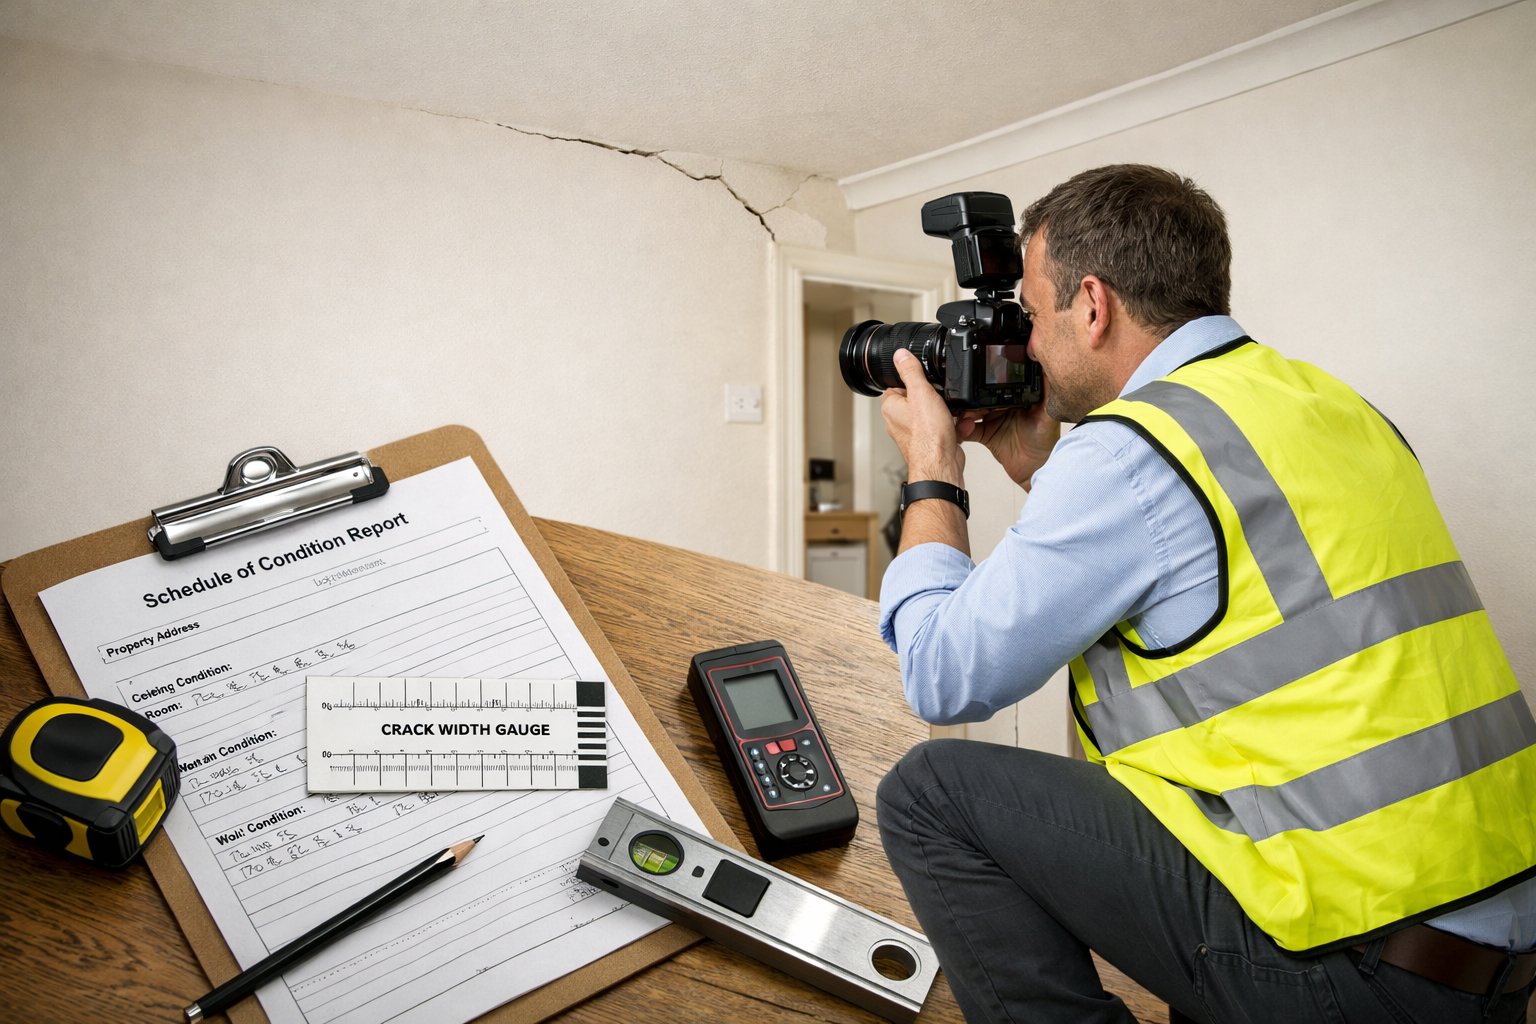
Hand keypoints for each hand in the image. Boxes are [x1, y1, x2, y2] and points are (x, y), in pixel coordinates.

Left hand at [881, 349, 965, 486]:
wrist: (942, 465)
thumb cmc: (927, 436)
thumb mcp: (920, 393)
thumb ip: (911, 371)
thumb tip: (900, 355)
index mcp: (892, 408)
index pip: (898, 385)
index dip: (915, 381)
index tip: (927, 382)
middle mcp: (900, 422)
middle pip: (920, 398)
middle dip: (937, 397)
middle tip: (944, 399)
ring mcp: (917, 433)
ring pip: (936, 413)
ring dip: (949, 412)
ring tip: (953, 414)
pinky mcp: (933, 442)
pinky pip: (946, 427)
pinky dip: (955, 426)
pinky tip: (959, 426)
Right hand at [956, 383, 1060, 488]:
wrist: (1036, 468)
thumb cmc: (1046, 442)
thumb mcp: (1048, 413)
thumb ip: (1047, 391)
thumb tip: (1047, 367)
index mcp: (1017, 398)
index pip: (1000, 385)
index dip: (990, 383)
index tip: (982, 381)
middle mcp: (1004, 407)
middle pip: (983, 396)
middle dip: (974, 397)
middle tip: (972, 401)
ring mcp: (993, 420)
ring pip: (973, 410)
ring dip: (966, 411)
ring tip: (966, 415)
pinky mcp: (985, 435)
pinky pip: (969, 429)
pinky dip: (963, 428)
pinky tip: (963, 428)